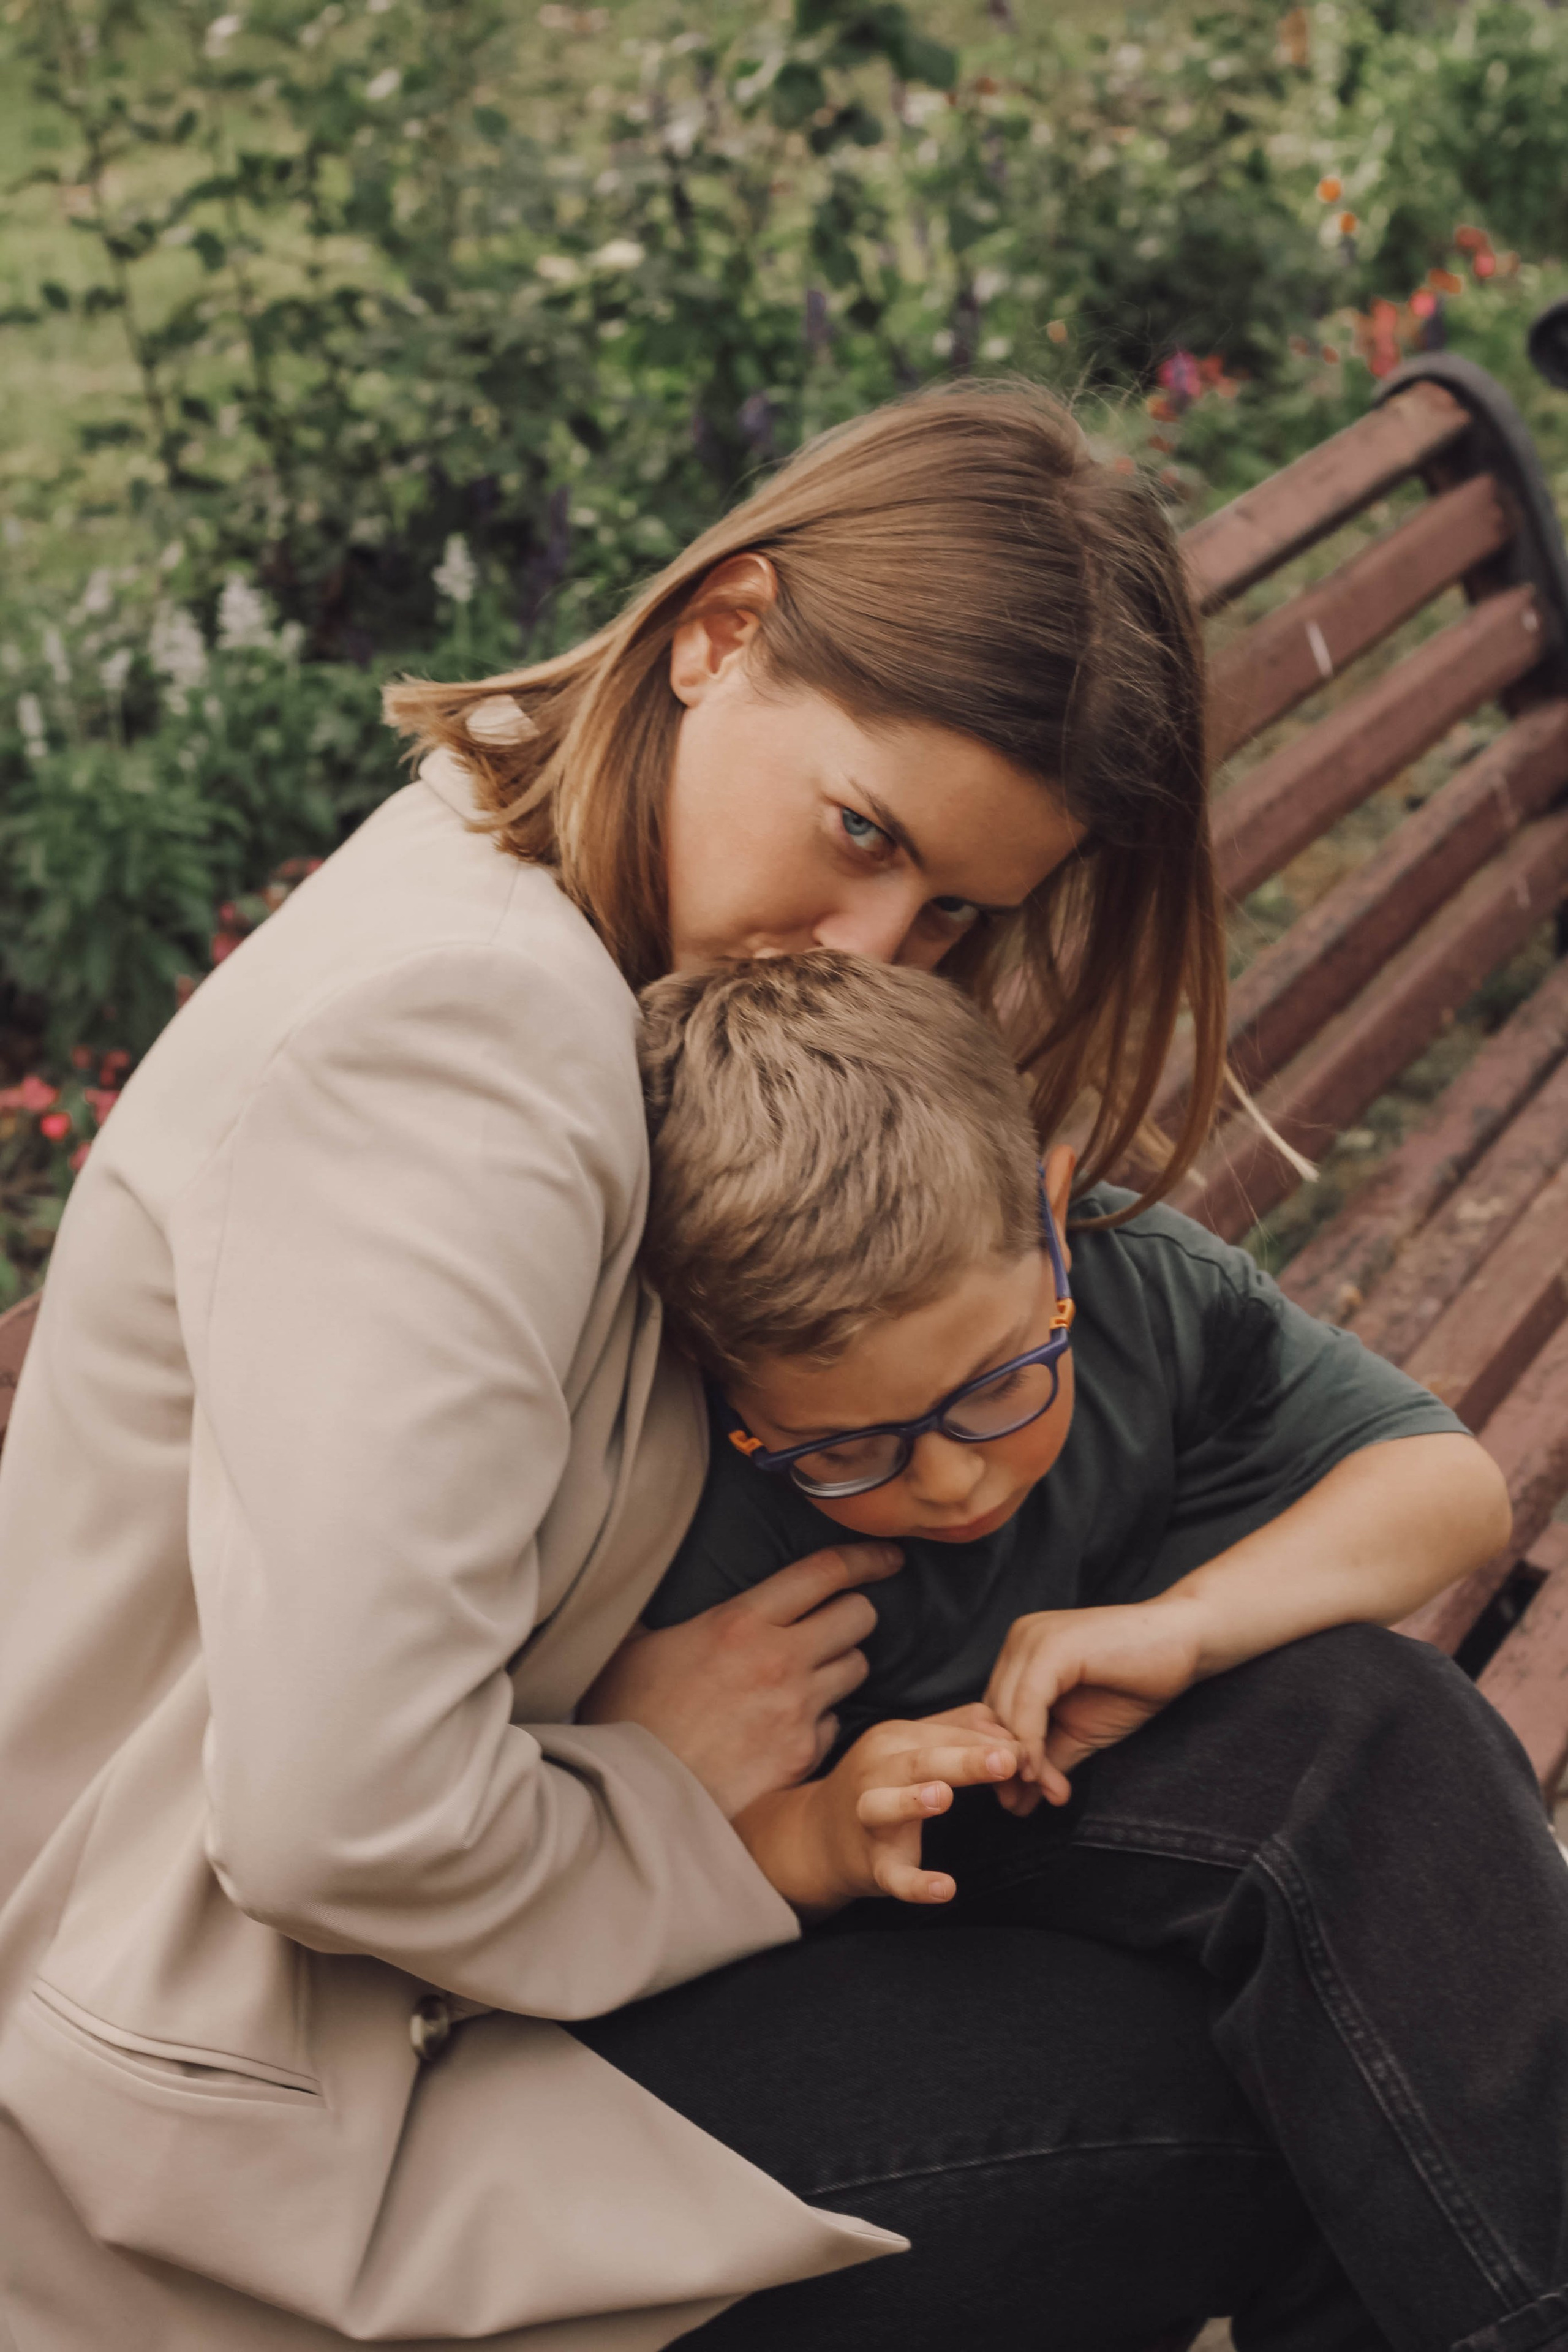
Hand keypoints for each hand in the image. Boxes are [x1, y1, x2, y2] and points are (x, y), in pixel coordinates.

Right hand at [579, 1544, 901, 1818]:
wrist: (638, 1797)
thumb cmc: (628, 1717)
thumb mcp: (636, 1646)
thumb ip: (667, 1613)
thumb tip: (654, 1585)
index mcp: (740, 1622)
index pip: (824, 1572)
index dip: (865, 1557)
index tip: (888, 1556)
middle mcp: (780, 1661)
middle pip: (859, 1618)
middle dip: (853, 1614)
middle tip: (836, 1623)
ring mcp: (797, 1711)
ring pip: (856, 1669)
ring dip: (840, 1666)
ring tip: (811, 1674)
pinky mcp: (802, 1756)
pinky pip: (834, 1723)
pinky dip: (820, 1719)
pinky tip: (790, 1724)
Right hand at [733, 1704, 1021, 1914]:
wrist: (818, 1837)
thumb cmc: (882, 1785)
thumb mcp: (914, 1749)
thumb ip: (961, 1732)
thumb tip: (1012, 1730)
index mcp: (895, 1740)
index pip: (949, 1734)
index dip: (993, 1745)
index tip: (1034, 1756)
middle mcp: (877, 1771)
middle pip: (920, 1760)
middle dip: (964, 1759)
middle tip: (1008, 1760)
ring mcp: (868, 1817)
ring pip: (886, 1806)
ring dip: (912, 1801)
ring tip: (943, 1797)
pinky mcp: (870, 1863)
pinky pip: (892, 1874)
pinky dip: (916, 1883)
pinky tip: (946, 1888)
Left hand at [985, 1600, 1204, 1808]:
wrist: (1186, 1644)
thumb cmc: (1137, 1682)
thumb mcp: (1081, 1730)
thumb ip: (1049, 1758)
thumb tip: (1018, 1800)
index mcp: (1021, 1654)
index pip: (993, 1715)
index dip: (1002, 1760)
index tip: (1017, 1803)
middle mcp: (1020, 1640)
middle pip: (993, 1715)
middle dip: (1007, 1766)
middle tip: (1023, 1808)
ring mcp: (1033, 1639)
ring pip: (1006, 1711)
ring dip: (1022, 1762)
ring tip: (1045, 1796)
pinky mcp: (1053, 1646)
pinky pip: (1028, 1704)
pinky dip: (1032, 1744)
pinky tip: (1044, 1775)